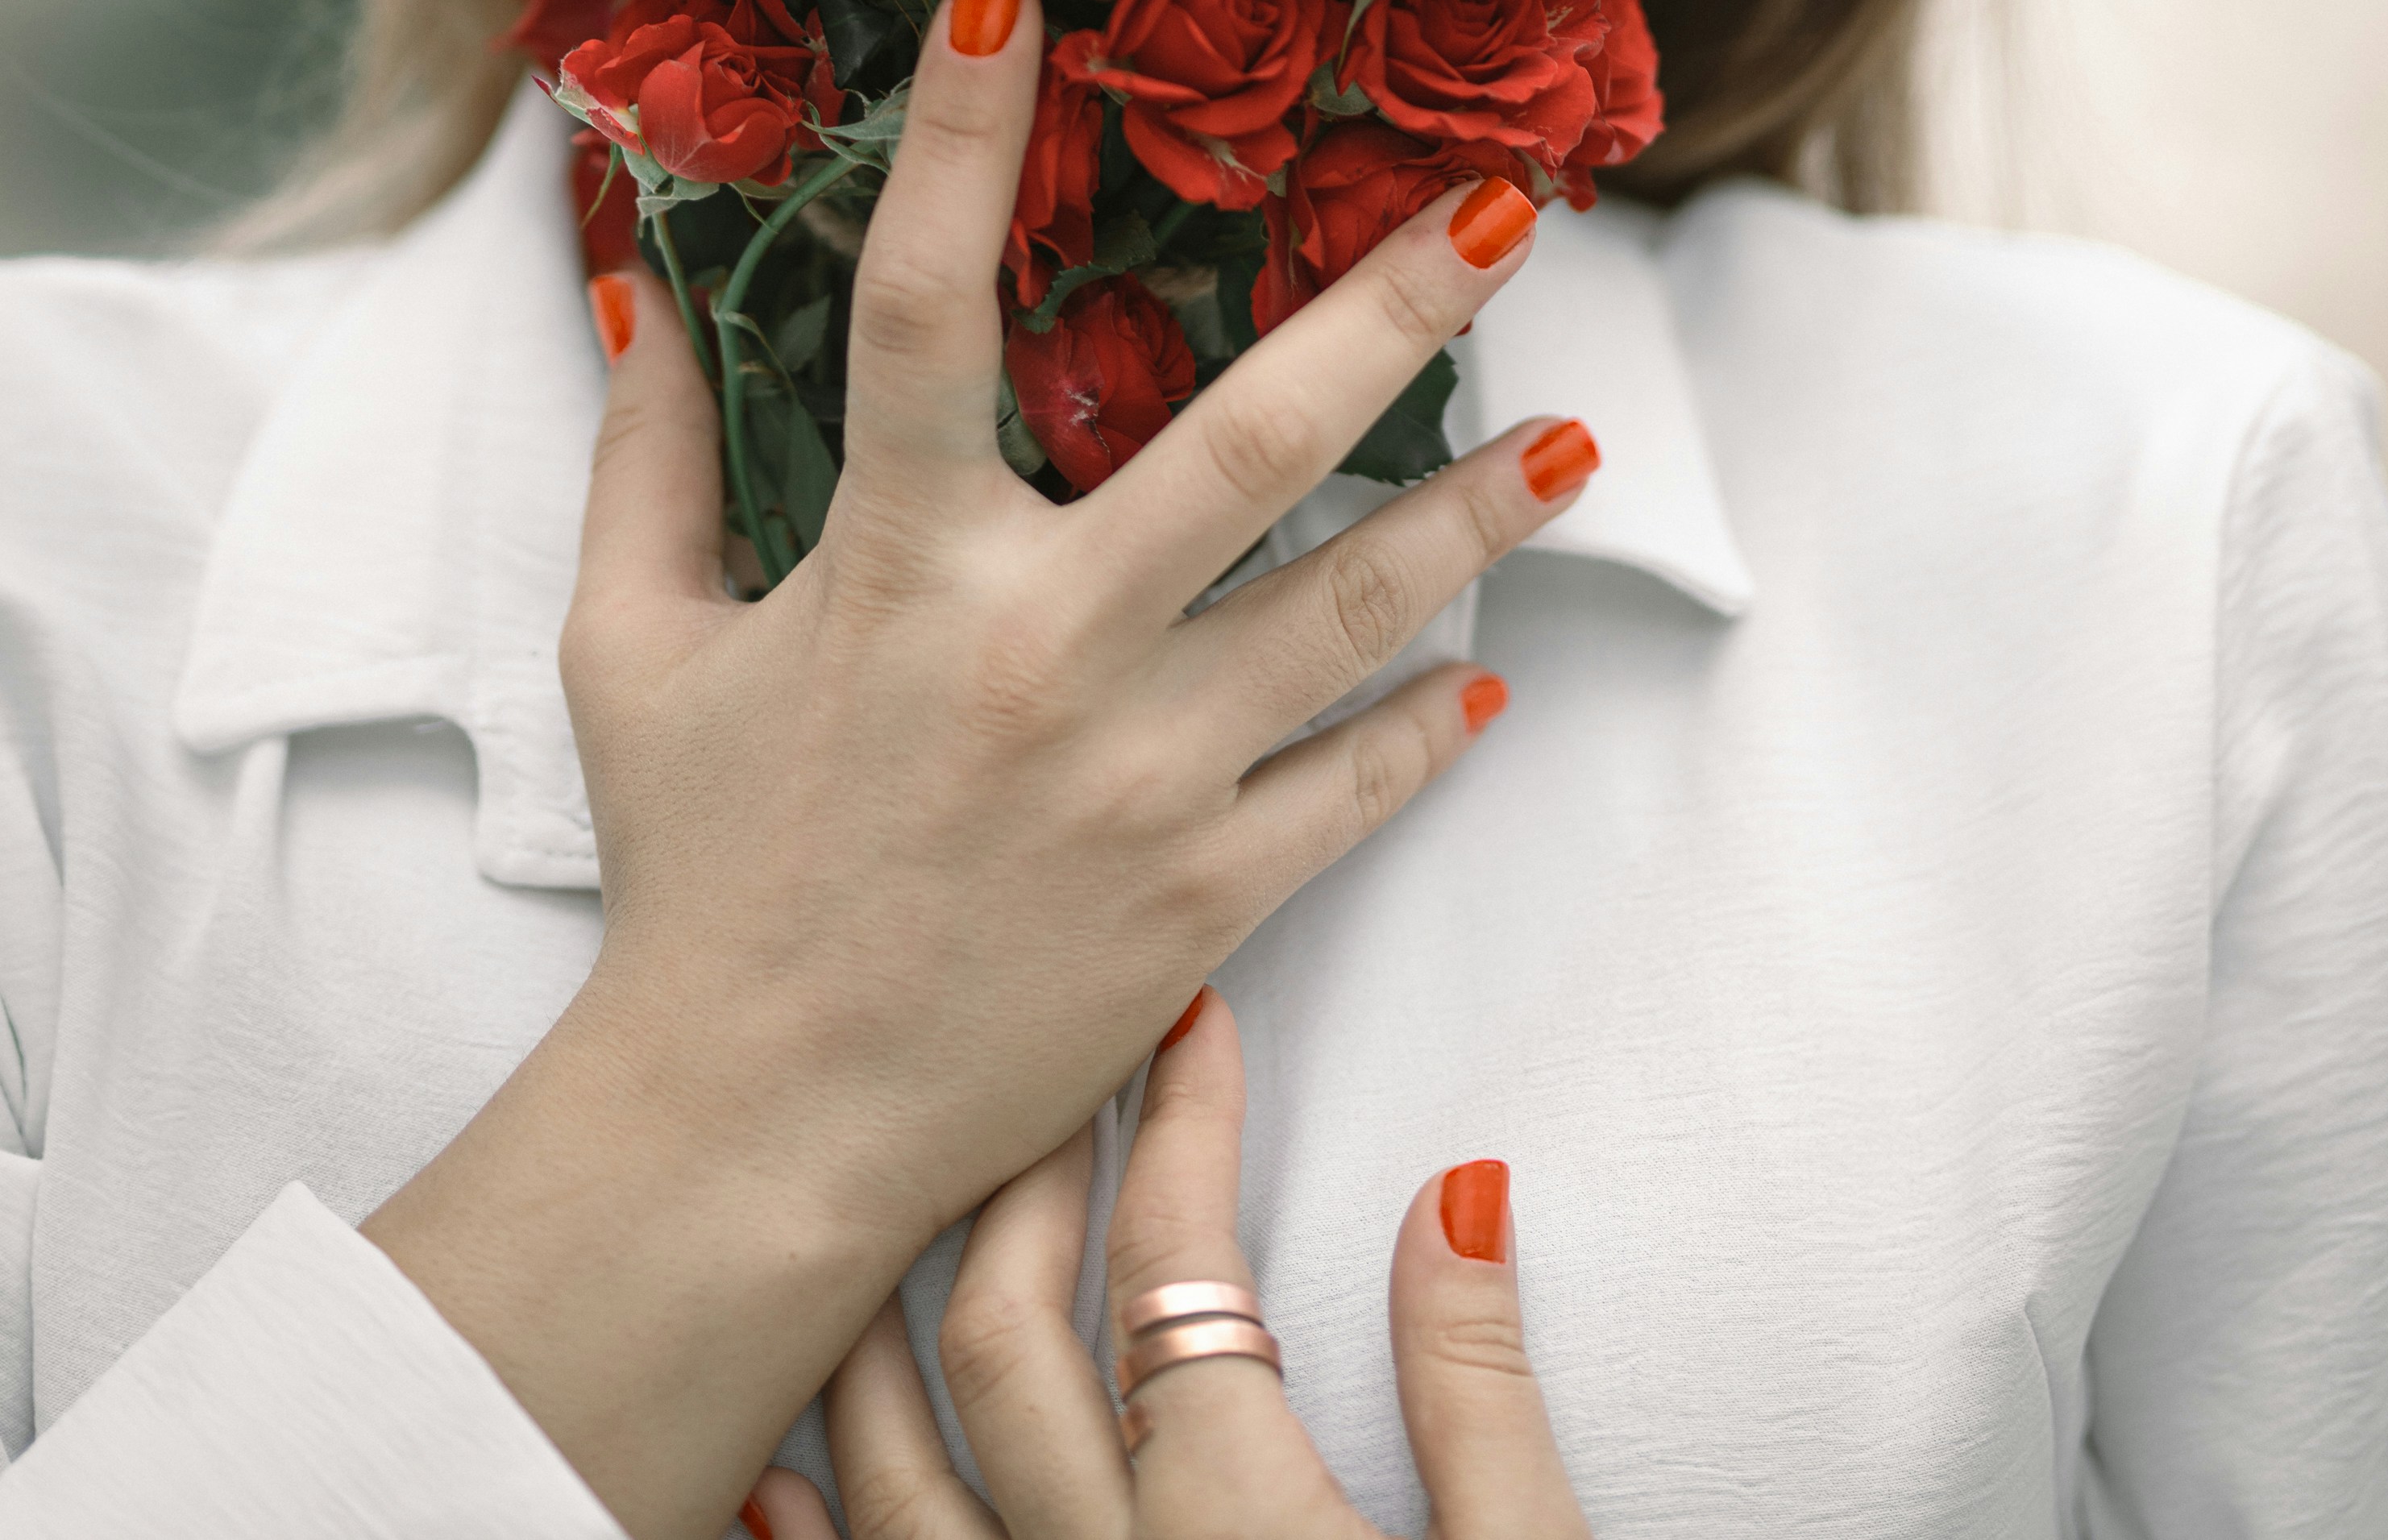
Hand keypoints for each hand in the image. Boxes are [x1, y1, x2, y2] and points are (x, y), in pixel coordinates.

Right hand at [364, 0, 1590, 1539]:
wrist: (753, 1133)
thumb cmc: (695, 871)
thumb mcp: (631, 649)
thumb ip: (644, 456)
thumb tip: (635, 279)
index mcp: (890, 565)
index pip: (920, 305)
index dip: (959, 143)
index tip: (1014, 3)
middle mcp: (1039, 650)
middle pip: (1250, 441)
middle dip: (1396, 310)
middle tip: (1511, 205)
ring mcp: (1142, 779)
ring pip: (1355, 608)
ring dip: (1479, 513)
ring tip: (1578, 440)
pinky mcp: (1205, 899)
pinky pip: (1355, 789)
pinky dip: (1427, 724)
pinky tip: (1485, 671)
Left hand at [742, 987, 1590, 1539]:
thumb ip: (1481, 1398)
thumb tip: (1457, 1189)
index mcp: (1243, 1534)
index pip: (1181, 1273)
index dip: (1183, 1128)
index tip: (1191, 1025)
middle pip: (1007, 1337)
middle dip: (1026, 1173)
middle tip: (1055, 1072)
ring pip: (892, 1470)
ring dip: (890, 1317)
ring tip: (914, 1204)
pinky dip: (807, 1531)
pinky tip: (780, 1466)